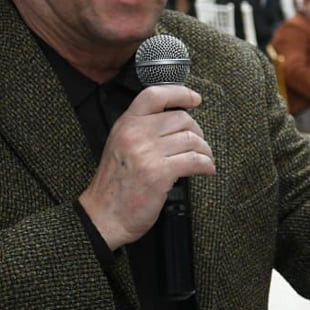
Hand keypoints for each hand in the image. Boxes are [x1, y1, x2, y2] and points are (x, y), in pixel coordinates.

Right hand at [79, 86, 215, 249]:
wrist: (102, 216)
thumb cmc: (116, 183)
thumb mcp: (121, 145)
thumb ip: (143, 129)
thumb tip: (179, 120)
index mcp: (125, 124)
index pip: (155, 94)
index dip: (180, 93)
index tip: (195, 99)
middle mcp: (135, 134)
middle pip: (181, 119)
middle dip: (197, 132)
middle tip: (198, 146)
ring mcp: (147, 153)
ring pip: (192, 140)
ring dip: (204, 151)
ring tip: (204, 160)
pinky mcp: (159, 173)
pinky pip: (195, 160)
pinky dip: (207, 165)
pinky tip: (206, 170)